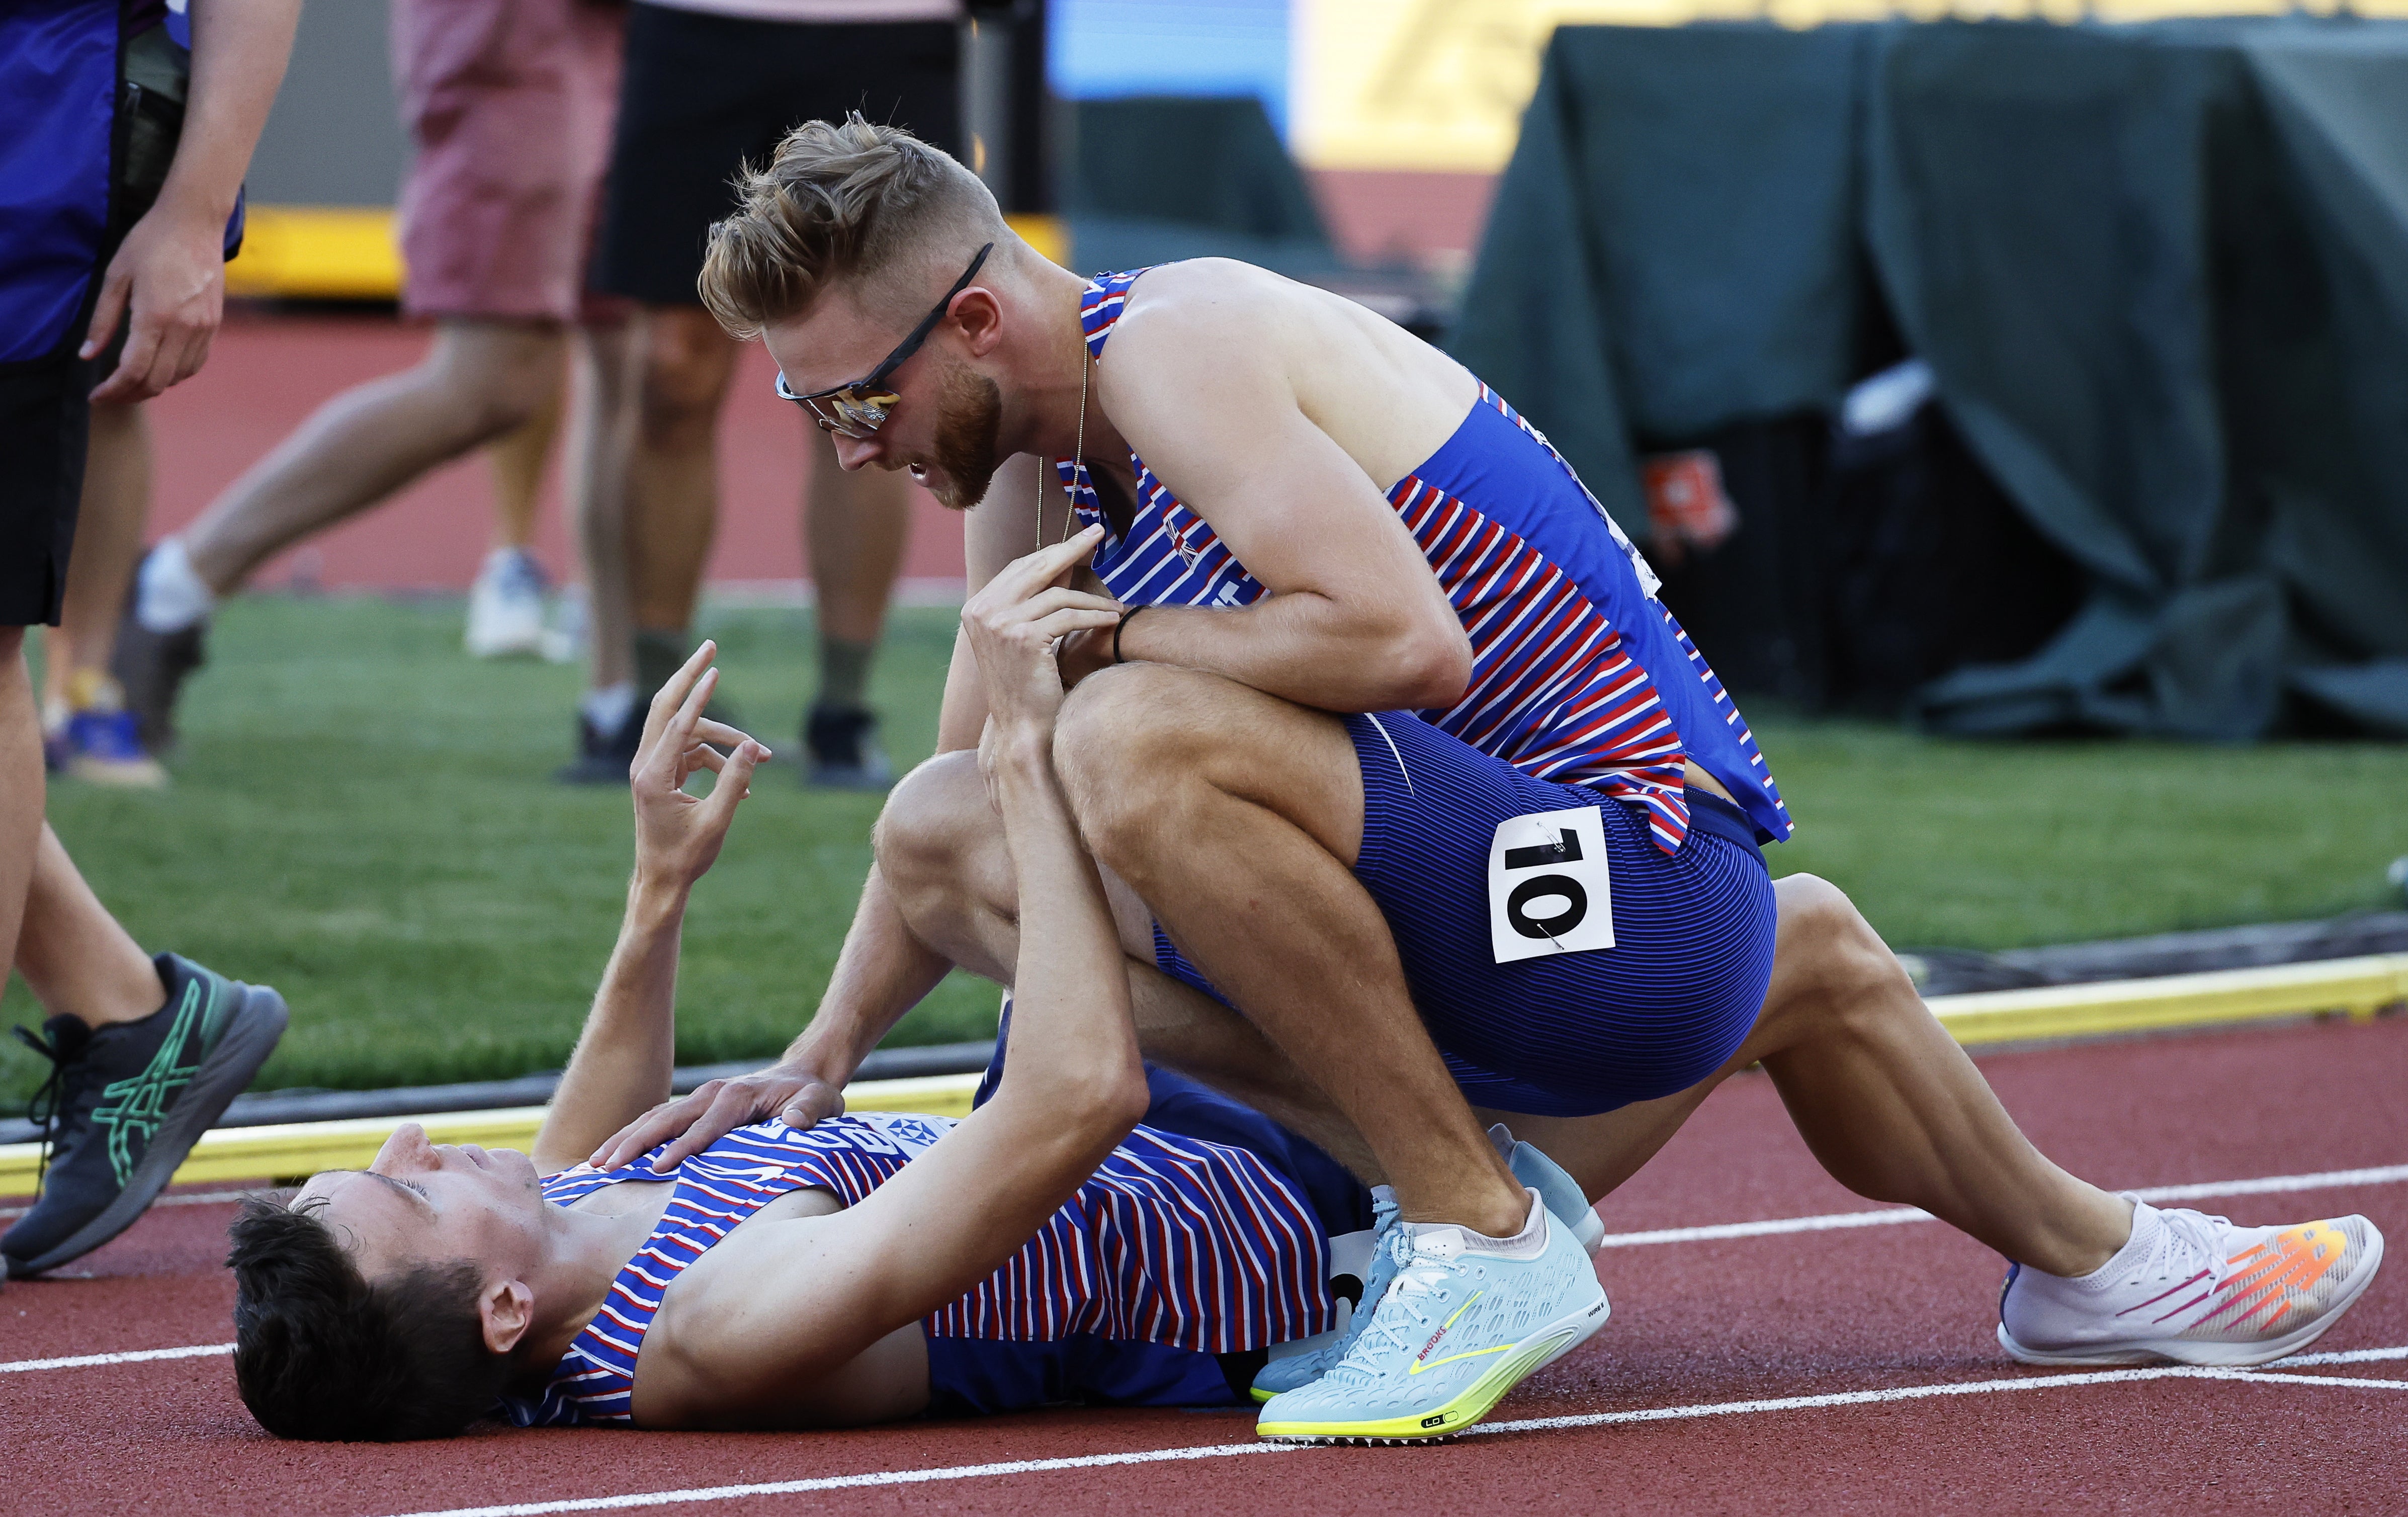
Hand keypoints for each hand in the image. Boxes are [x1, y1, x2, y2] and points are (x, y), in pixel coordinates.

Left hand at [84, 199, 226, 402]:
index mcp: (155, 314)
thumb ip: (102, 320)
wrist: (195, 223)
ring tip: (132, 381)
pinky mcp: (214, 325)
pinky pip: (196, 363)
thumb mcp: (115, 276)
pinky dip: (175, 373)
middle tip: (110, 394)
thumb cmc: (150, 242)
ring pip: (178, 376)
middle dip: (131, 394)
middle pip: (158, 381)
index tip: (97, 396)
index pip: (134, 370)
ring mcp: (203, 328)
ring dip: (154, 385)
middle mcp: (184, 327)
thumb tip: (87, 355)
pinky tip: (159, 366)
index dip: (113, 390)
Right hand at [590, 1064, 846, 1171]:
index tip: (657, 1168)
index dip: (682, 1148)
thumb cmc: (811, 1096)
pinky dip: (632, 1136)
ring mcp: (699, 1099)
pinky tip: (610, 1156)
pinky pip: (657, 1121)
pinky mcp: (693, 1109)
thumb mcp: (821, 1102)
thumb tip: (794, 1122)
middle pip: (665, 1119)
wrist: (803, 1077)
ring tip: (595, 1164)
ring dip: (624, 1139)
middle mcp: (712, 1094)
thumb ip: (810, 1111)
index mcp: (737, 1095)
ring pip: (653, 1118)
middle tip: (607, 1167)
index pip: (705, 1126)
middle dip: (635, 1142)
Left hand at [631, 641, 767, 891]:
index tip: (715, 669)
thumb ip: (735, 782)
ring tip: (762, 754)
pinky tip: (745, 783)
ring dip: (723, 738)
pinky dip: (717, 758)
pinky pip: (691, 751)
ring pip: (686, 731)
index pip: (678, 724)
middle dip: (689, 676)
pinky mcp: (660, 774)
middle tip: (710, 646)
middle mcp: (644, 765)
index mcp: (652, 776)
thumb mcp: (718, 821)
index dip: (699, 696)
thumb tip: (752, 749)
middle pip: (666, 706)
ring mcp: (651, 768)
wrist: (661, 881)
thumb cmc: (686, 857)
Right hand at [959, 523, 1122, 734]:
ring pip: (1058, 595)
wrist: (1020, 726)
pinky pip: (1068, 617)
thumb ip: (1032, 601)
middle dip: (1071, 548)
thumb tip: (1062, 561)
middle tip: (1097, 534)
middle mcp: (983, 611)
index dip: (1051, 554)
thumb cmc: (1026, 683)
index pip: (1019, 568)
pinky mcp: (1023, 638)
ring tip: (1115, 607)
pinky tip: (1111, 620)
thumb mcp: (1021, 635)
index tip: (1079, 541)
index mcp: (977, 607)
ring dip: (1092, 599)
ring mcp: (1000, 623)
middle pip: (1036, 568)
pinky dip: (1094, 616)